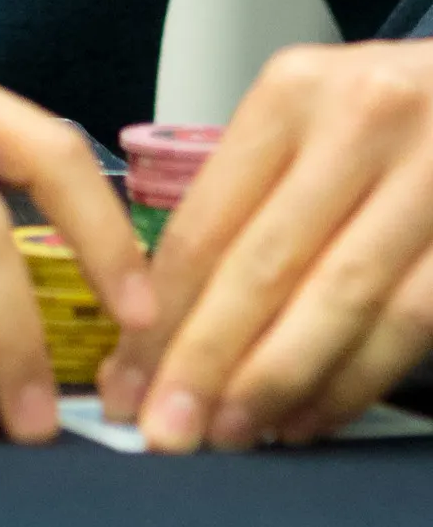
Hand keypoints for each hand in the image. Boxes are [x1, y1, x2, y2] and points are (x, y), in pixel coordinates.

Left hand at [99, 39, 432, 449]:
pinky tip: (308, 416)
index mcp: (292, 93)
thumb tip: (167, 314)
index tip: (124, 377)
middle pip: (264, 264)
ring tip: (231, 434)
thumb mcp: (307, 117)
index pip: (209, 218)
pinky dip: (352, 380)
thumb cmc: (383, 113)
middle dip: (205, 359)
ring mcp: (426, 178)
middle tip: (166, 429)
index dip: (160, 312)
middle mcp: (358, 124)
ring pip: (337, 301)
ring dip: (276, 381)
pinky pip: (404, 322)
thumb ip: (248, 194)